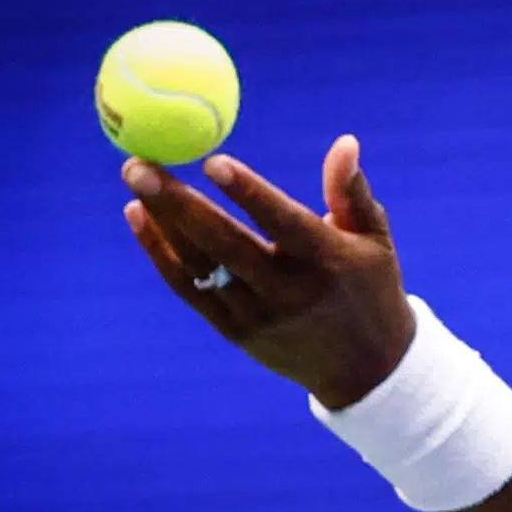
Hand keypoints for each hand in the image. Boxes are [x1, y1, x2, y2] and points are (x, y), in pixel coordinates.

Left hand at [120, 135, 416, 409]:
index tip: (212, 160)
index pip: (282, 223)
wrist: (365, 369)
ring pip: (200, 266)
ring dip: (162, 222)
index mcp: (327, 262)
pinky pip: (189, 289)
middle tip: (140, 163)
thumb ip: (352, 191)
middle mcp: (289, 292)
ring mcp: (258, 316)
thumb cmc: (371, 288)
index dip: (248, 193)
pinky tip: (139, 217)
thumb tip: (344, 142)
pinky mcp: (235, 332)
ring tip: (136, 178)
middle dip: (178, 203)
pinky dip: (161, 253)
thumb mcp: (375, 240)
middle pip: (224, 244)